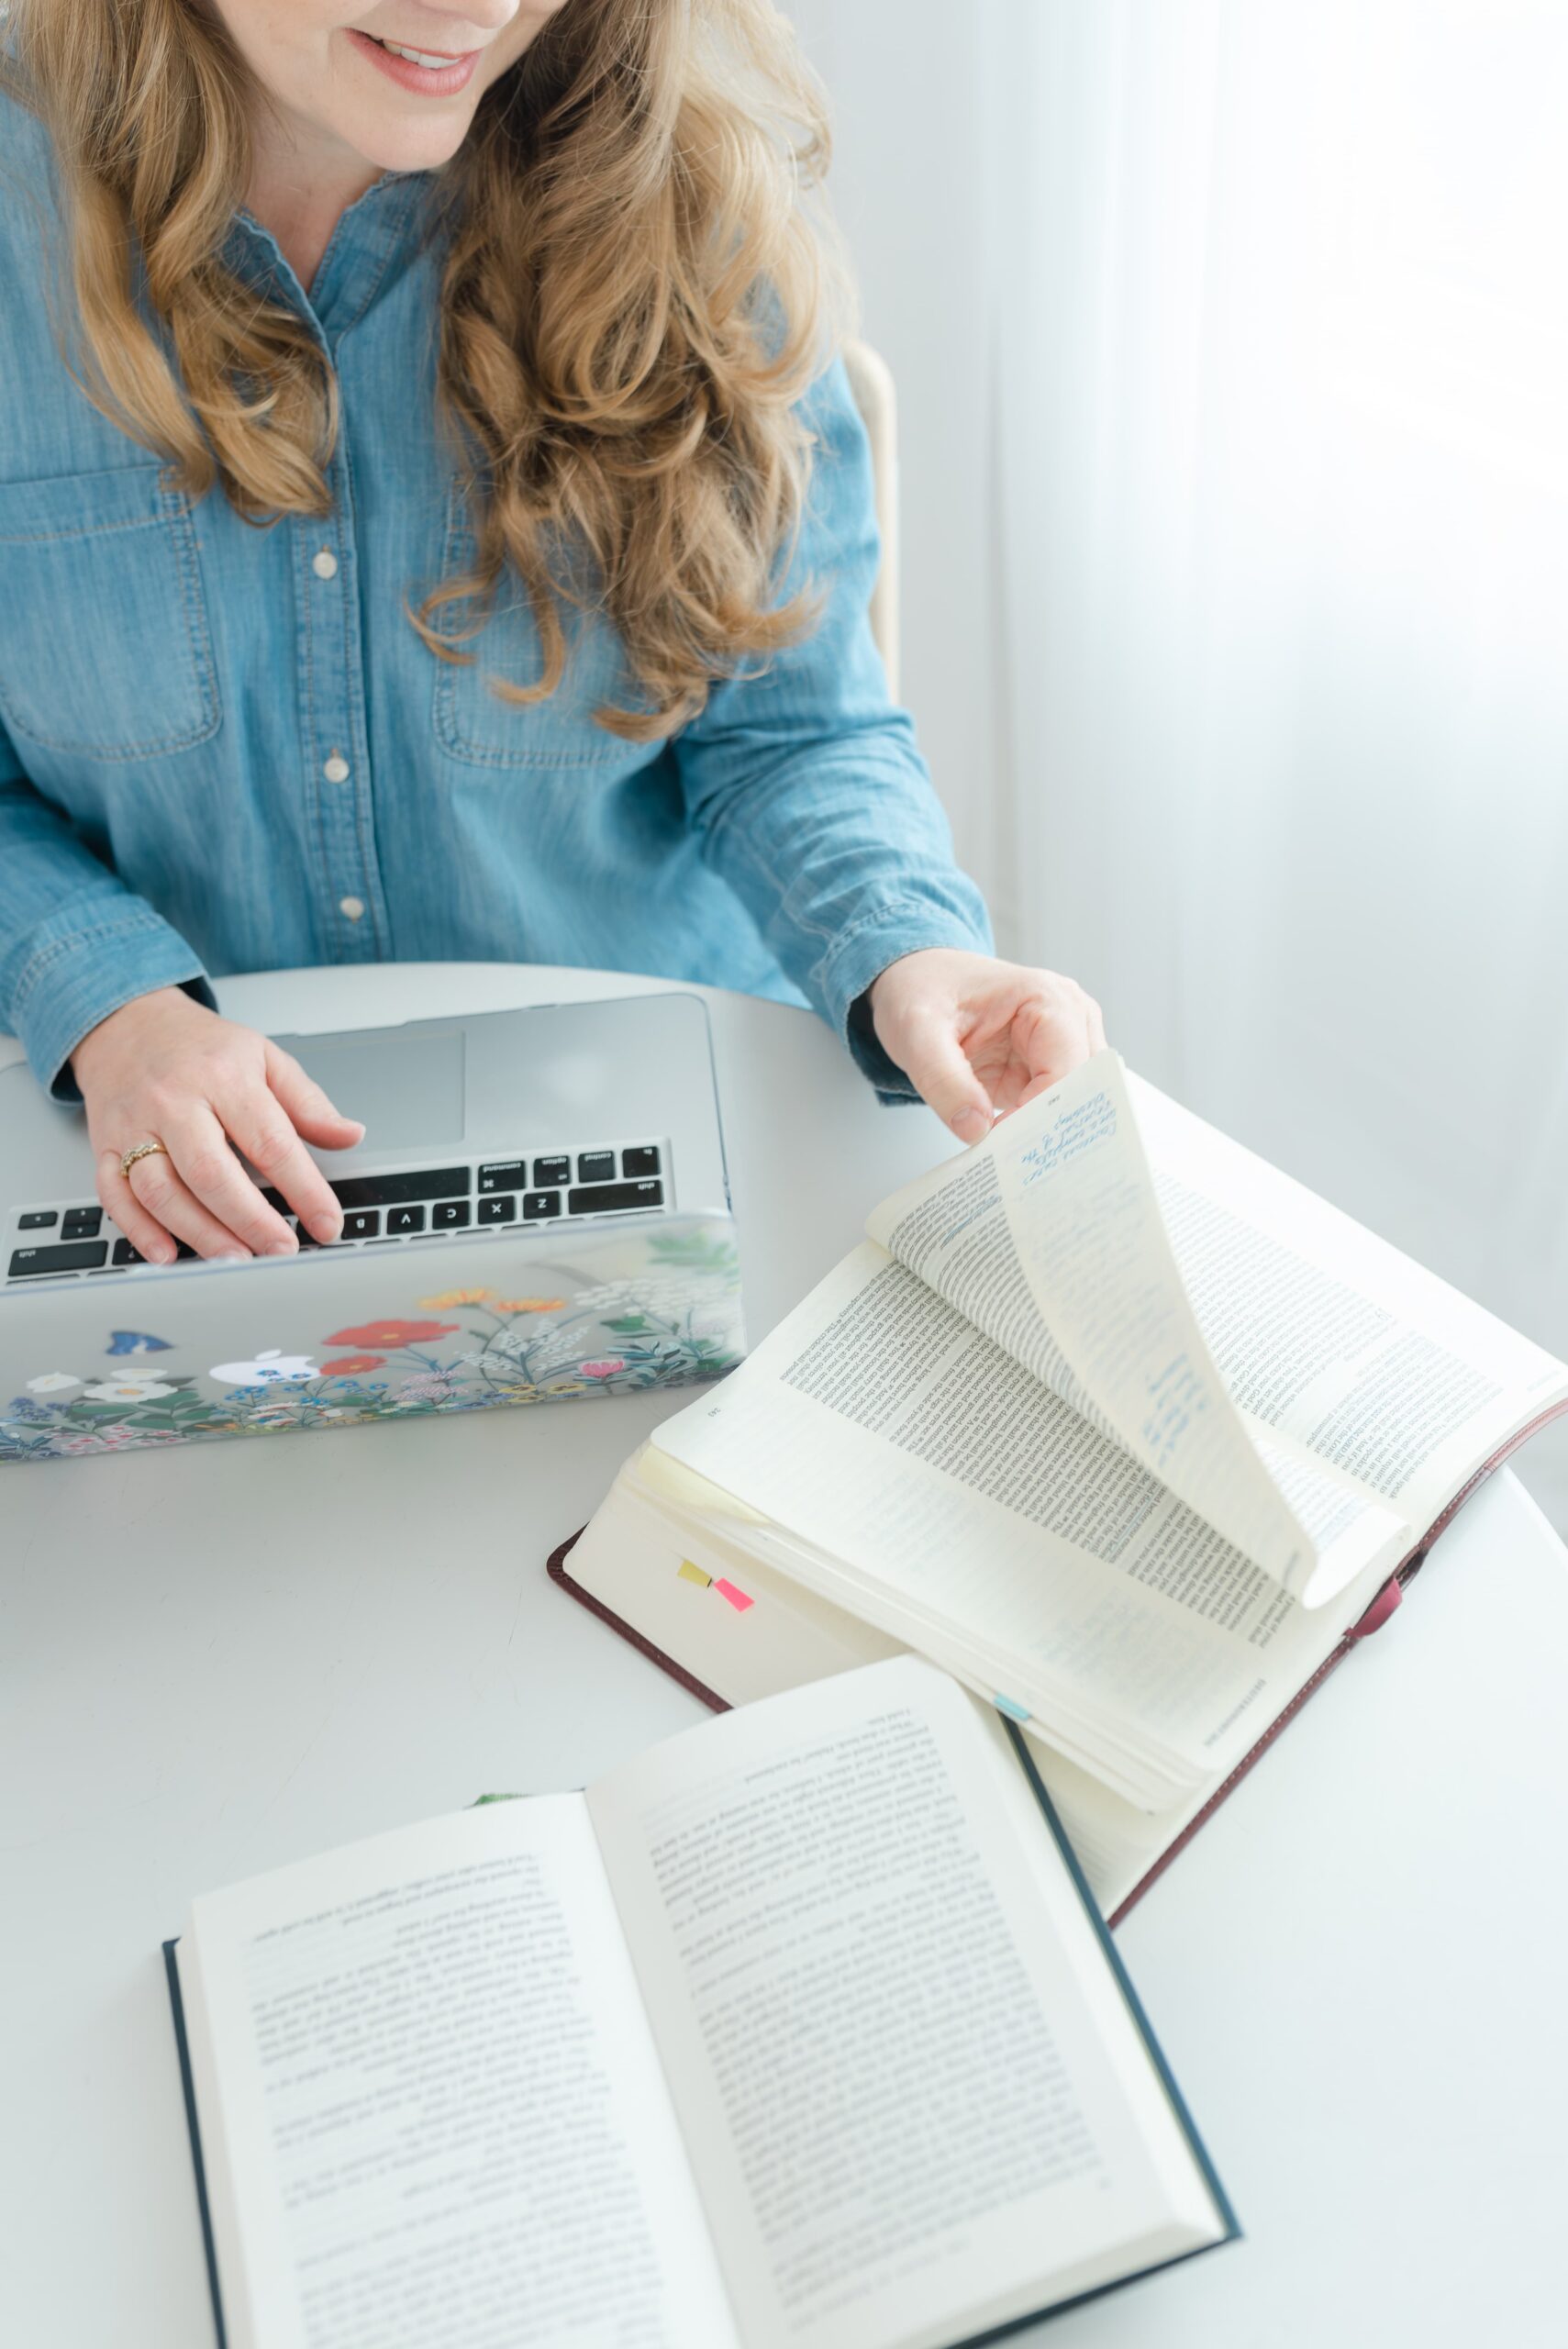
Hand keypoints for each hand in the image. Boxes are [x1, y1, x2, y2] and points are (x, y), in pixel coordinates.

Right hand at [71, 988, 364, 1262]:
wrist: (128, 1023)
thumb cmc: (200, 1047)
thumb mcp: (264, 1057)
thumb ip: (308, 1102)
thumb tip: (351, 1135)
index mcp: (223, 1077)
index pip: (270, 1141)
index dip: (303, 1189)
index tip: (327, 1223)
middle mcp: (174, 1101)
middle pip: (211, 1171)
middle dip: (250, 1219)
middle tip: (282, 1250)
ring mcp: (134, 1126)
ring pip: (161, 1190)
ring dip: (200, 1233)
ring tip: (237, 1259)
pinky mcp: (104, 1146)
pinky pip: (115, 1195)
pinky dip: (139, 1230)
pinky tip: (168, 1254)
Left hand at [867, 949, 1106, 1143]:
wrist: (916, 978)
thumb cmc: (921, 991)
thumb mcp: (916, 1032)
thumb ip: (943, 1080)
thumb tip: (976, 1131)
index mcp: (1048, 999)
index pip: (1067, 1071)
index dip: (1039, 1114)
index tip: (1001, 1145)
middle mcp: (1070, 1020)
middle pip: (1081, 1090)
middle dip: (1050, 1129)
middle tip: (1013, 1166)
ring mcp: (1063, 1045)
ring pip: (1074, 1104)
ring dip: (1045, 1134)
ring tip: (1011, 1161)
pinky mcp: (1047, 1068)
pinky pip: (1054, 1108)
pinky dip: (1034, 1131)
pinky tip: (1011, 1150)